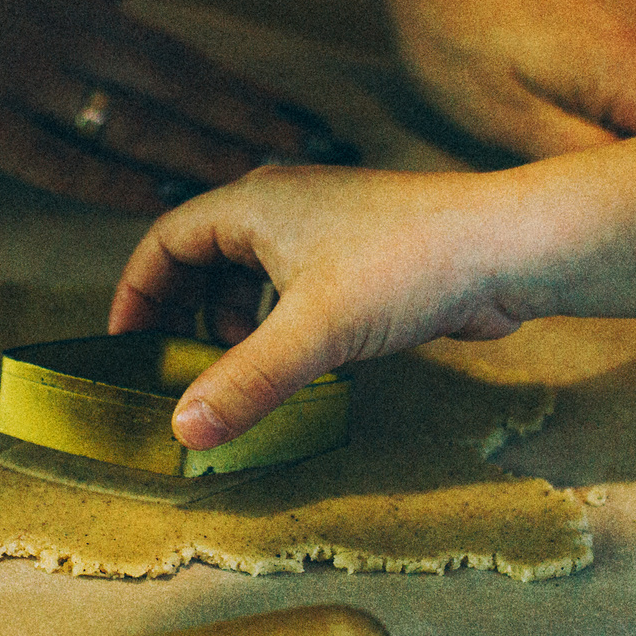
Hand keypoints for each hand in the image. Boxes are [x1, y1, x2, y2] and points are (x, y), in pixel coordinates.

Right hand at [0, 0, 338, 212]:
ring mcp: (14, 71)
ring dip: (206, 153)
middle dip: (256, 124)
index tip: (298, 115)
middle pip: (182, 88)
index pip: (178, 54)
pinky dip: (112, 180)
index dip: (241, 90)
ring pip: (136, 122)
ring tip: (269, 183)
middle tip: (325, 151)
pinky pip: (54, 156)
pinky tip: (159, 199)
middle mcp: (59, 28)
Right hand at [109, 164, 533, 447]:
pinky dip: (282, 329)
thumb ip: (245, 382)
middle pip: (206, 260)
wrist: (509, 248)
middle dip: (186, 317)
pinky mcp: (365, 259)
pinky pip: (299, 293)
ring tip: (235, 376)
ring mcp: (327, 231)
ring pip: (255, 278)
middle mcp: (285, 207)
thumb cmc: (410, 265)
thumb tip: (182, 431)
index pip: (166, 241)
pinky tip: (296, 370)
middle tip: (176, 374)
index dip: (138, 294)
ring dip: (236, 327)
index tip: (126, 348)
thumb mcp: (316, 332)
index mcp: (255, 204)